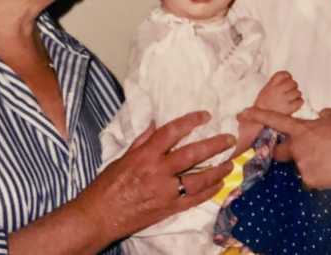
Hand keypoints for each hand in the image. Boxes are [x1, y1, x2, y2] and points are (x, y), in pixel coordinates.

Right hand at [78, 111, 234, 241]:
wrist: (100, 216)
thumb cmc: (107, 185)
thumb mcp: (123, 157)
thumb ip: (142, 141)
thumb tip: (156, 124)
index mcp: (145, 155)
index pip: (172, 132)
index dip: (191, 121)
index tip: (205, 115)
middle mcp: (158, 171)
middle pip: (192, 154)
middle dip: (214, 145)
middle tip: (230, 139)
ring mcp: (165, 191)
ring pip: (199, 179)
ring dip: (218, 170)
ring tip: (230, 163)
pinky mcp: (169, 208)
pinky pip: (195, 199)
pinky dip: (209, 191)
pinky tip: (219, 184)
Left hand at [237, 107, 330, 188]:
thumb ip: (322, 117)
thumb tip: (320, 116)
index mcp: (303, 128)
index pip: (275, 120)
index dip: (257, 116)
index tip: (242, 113)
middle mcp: (298, 146)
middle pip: (280, 152)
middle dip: (285, 154)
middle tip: (304, 153)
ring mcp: (303, 164)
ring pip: (301, 167)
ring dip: (312, 165)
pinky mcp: (311, 180)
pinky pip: (311, 180)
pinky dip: (321, 177)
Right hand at [254, 71, 302, 114]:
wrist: (259, 118)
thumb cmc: (264, 104)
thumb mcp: (266, 89)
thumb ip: (276, 83)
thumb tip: (289, 78)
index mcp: (271, 85)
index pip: (283, 74)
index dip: (287, 76)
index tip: (288, 79)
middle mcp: (277, 91)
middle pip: (293, 83)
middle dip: (293, 86)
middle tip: (290, 90)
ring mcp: (283, 99)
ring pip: (298, 92)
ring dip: (296, 94)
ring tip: (291, 98)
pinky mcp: (289, 109)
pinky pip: (300, 101)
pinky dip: (299, 102)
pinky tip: (294, 103)